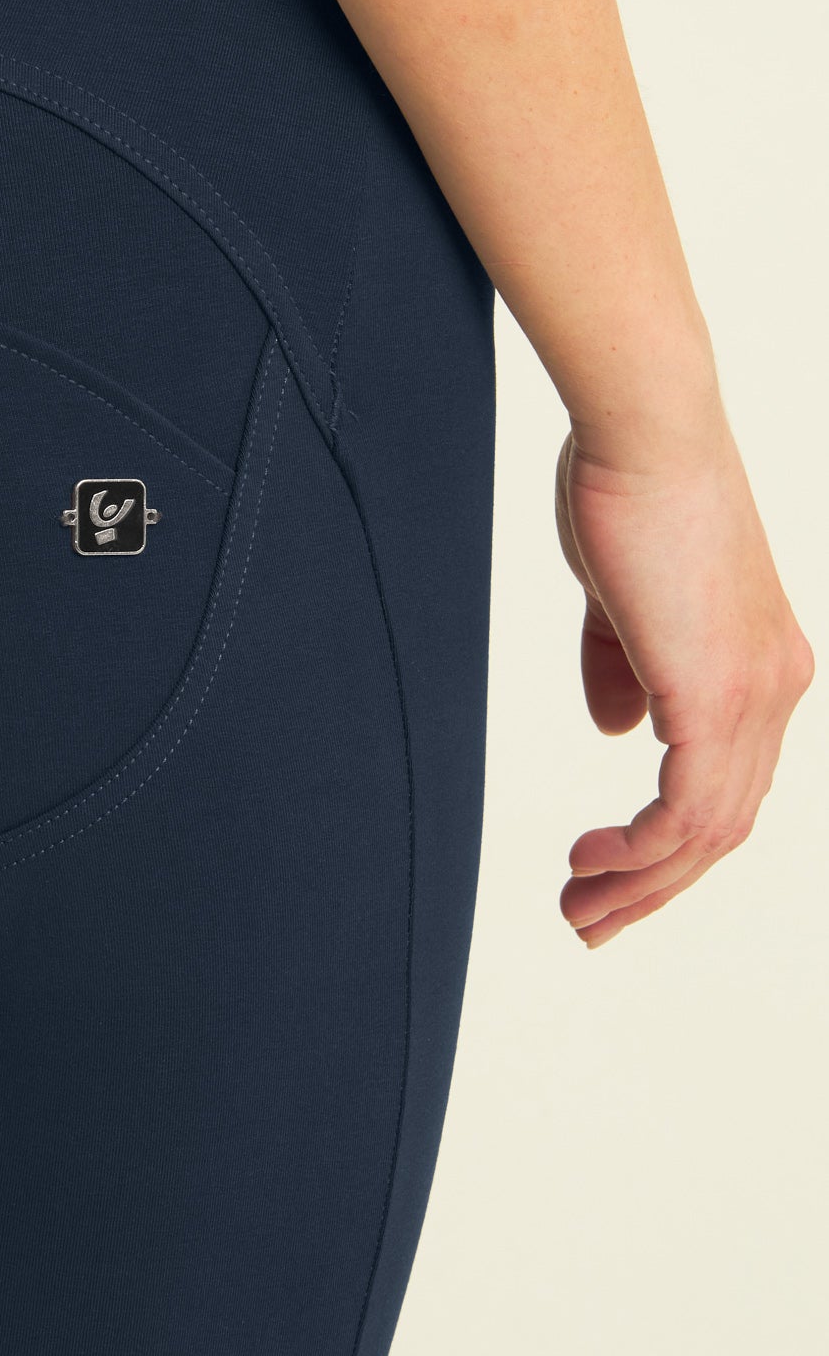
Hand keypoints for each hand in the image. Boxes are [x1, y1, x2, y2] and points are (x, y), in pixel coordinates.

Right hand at [552, 424, 811, 944]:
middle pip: (726, 826)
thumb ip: (624, 668)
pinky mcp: (716, 694)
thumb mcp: (623, 600)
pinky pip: (686, 809)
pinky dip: (640, 850)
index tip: (607, 876)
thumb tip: (619, 729)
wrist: (646, 433)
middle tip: (589, 923)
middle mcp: (777, 689)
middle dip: (653, 887)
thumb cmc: (626, 491)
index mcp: (763, 666)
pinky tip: (593, 860)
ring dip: (639, 883)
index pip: (729, 785)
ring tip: (579, 908)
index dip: (670, 845)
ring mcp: (755, 694)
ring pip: (708, 831)